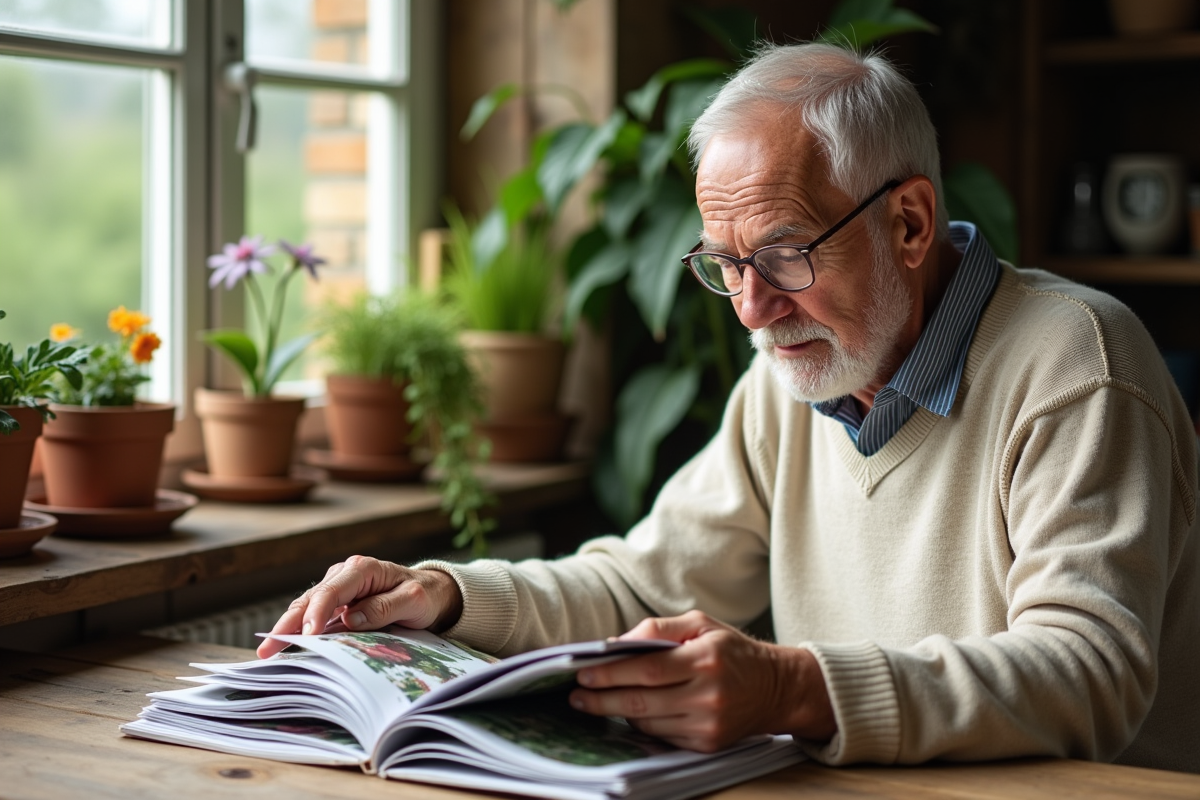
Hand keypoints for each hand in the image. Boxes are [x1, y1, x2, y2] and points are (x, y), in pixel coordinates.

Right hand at [256, 556, 462, 657]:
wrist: (430, 592)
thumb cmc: (423, 594)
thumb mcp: (414, 600)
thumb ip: (384, 607)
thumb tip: (351, 619)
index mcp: (363, 569)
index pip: (332, 591)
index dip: (317, 613)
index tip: (307, 636)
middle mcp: (345, 574)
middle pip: (310, 599)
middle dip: (288, 624)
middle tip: (267, 648)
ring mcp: (338, 588)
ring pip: (306, 607)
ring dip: (287, 628)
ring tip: (267, 651)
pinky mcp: (337, 603)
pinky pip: (314, 616)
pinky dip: (299, 630)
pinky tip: (285, 647)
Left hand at [568, 610, 835, 751]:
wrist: (776, 688)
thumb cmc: (732, 650)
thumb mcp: (700, 624)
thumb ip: (657, 628)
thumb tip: (615, 643)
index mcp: (705, 659)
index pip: (646, 669)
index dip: (610, 673)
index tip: (581, 673)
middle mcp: (708, 694)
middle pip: (641, 702)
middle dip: (601, 700)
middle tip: (576, 697)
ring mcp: (708, 724)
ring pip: (648, 723)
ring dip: (620, 712)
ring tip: (600, 700)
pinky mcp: (708, 744)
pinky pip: (662, 737)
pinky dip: (644, 725)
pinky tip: (633, 712)